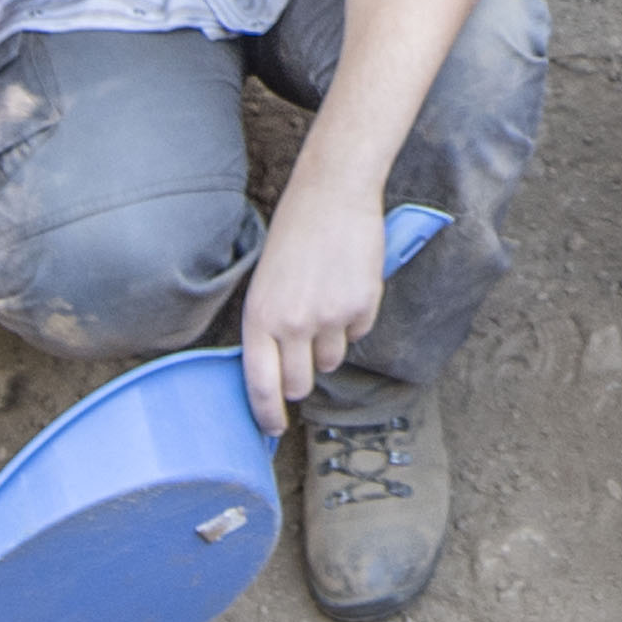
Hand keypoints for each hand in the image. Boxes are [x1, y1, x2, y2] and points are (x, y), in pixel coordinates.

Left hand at [237, 183, 387, 432]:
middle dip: (301, 378)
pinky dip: (354, 320)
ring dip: (328, 344)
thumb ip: (268, 325)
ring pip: (330, 361)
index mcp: (259, 317)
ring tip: (324, 301)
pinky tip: (346, 286)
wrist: (333, 194)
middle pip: (299, 384)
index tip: (273, 427)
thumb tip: (275, 369)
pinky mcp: (362, 308)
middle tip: (303, 354)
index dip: (267, 413)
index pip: (260, 384)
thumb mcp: (265, 281)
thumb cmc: (294, 234)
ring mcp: (329, 318)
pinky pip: (358, 334)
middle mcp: (292, 324)